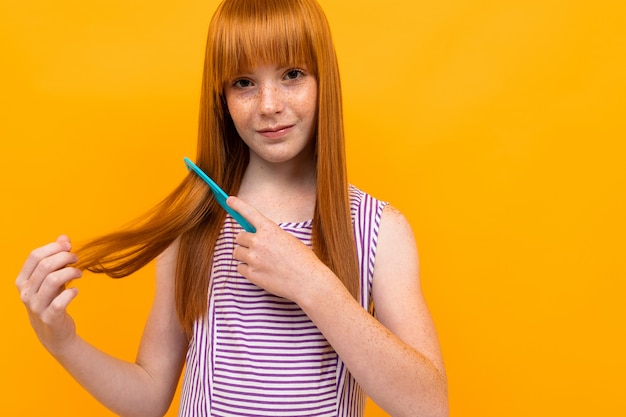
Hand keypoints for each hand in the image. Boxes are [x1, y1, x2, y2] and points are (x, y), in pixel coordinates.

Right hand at [15, 235, 82, 353]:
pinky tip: (76, 290)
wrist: (54, 333)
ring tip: (78, 273)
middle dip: (65, 257)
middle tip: (76, 259)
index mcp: (23, 280)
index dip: (54, 247)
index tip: (69, 246)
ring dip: (70, 272)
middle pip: (45, 265)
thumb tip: (64, 237)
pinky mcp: (50, 318)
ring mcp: (36, 306)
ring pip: (53, 280)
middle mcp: (26, 293)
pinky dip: (72, 292)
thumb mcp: (52, 278)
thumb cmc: (52, 300)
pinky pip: (61, 301)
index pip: (35, 256)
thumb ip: (57, 257)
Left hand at [227, 196, 331, 302]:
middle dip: (245, 241)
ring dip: (245, 255)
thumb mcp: (288, 240)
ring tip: (260, 261)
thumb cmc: (303, 260)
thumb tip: (256, 237)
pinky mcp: (252, 274)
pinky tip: (261, 271)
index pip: (249, 212)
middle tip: (256, 248)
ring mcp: (254, 258)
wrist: (308, 281)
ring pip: (237, 252)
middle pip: (239, 237)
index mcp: (270, 230)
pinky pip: (240, 268)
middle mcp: (259, 242)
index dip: (238, 205)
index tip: (229, 200)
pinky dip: (247, 269)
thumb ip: (270, 236)